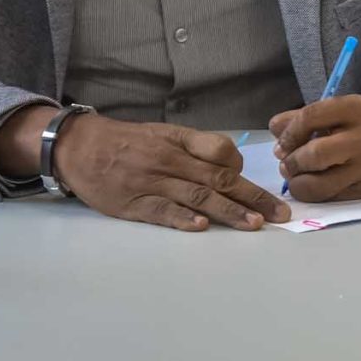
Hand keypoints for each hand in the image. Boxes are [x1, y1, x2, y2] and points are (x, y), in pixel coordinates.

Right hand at [47, 113, 287, 231]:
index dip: (243, 168)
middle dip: (253, 197)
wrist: (79, 146)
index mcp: (180, 141)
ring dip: (228, 212)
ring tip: (254, 223)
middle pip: (219, 178)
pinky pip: (161, 211)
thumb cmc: (128, 141)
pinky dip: (182, 218)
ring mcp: (152, 182)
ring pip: (197, 196)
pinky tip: (201, 226)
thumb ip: (197, 147)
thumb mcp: (165, 133)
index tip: (260, 188)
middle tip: (281, 214)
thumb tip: (232, 164)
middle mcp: (171, 160)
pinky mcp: (132, 203)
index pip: (222, 151)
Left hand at [270, 94, 360, 201]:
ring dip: (298, 184)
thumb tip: (274, 130)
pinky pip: (332, 197)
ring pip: (320, 185)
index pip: (310, 118)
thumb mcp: (336, 111)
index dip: (288, 134)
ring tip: (297, 178)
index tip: (282, 144)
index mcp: (355, 108)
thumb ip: (301, 117)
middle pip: (315, 155)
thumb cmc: (360, 123)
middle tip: (288, 164)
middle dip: (293, 162)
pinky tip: (317, 183)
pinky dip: (317, 193)